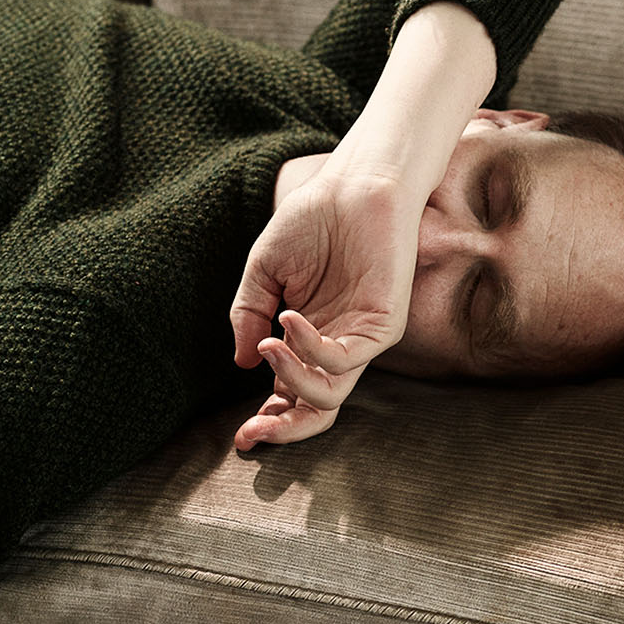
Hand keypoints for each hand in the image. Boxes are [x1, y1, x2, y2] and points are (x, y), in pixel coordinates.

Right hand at [230, 170, 423, 450]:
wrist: (352, 184)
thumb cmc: (313, 220)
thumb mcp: (264, 273)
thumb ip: (250, 316)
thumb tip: (244, 364)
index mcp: (310, 338)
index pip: (292, 394)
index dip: (267, 421)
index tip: (240, 438)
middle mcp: (338, 345)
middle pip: (317, 410)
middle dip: (284, 430)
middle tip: (252, 432)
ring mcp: (363, 338)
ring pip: (330, 394)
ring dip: (291, 379)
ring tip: (269, 346)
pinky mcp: (384, 324)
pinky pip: (345, 359)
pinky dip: (310, 348)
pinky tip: (289, 319)